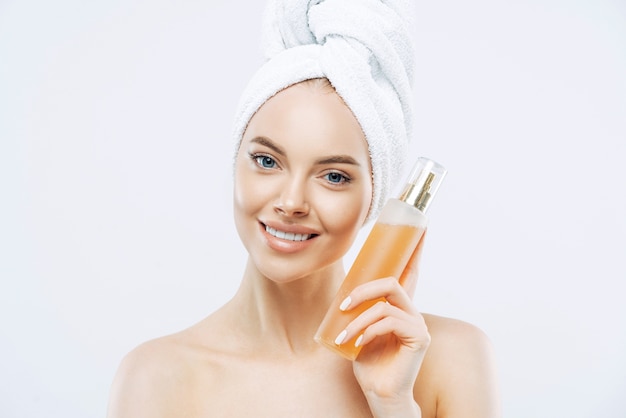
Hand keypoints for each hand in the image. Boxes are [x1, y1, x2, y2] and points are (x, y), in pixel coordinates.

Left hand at [344, 234, 429, 413]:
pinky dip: (367, 330)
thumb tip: (344, 293)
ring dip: (359, 317)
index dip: (414, 249)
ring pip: (386, 302)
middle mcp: (412, 311)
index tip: (419, 227)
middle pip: (392, 281)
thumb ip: (360, 310)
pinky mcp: (418, 337)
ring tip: (345, 334)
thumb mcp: (359, 329)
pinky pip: (389, 320)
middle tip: (344, 304)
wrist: (379, 393)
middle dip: (364, 289)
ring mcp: (417, 323)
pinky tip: (356, 344)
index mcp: (400, 307)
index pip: (410, 271)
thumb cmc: (369, 362)